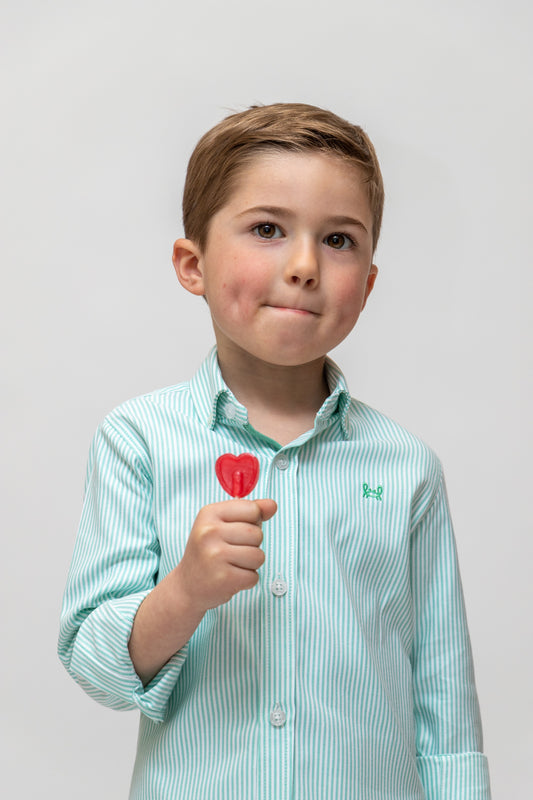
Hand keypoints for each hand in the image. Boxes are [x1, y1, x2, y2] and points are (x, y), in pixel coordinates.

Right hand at [174, 498, 276, 613]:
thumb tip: (272, 505)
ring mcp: (215, 555)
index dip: (253, 522)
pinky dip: (247, 580)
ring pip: (259, 556)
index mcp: (209, 513)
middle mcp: (209, 532)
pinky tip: (230, 577)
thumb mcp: (222, 524)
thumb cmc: (209, 551)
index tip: (236, 530)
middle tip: (231, 552)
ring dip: (251, 564)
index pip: (252, 509)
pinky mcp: (223, 578)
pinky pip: (254, 576)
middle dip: (252, 545)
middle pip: (257, 534)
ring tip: (232, 565)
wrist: (187, 586)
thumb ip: (249, 511)